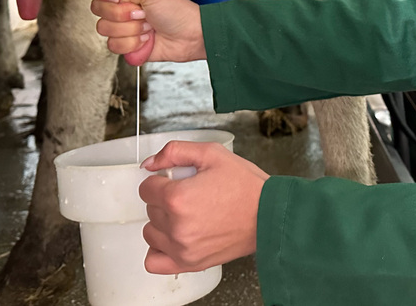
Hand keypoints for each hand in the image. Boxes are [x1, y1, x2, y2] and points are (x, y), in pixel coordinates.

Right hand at [91, 0, 205, 64]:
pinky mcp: (126, 45)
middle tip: (143, 13)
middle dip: (122, 14)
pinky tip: (147, 39)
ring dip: (131, 30)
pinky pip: (114, 46)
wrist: (190, 35)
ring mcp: (123, 27)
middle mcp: (121, 8)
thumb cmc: (176, 11)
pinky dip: (133, 44)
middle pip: (98, 10)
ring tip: (148, 27)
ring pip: (105, 30)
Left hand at [138, 141, 267, 272]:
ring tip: (187, 215)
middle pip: (149, 209)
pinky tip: (175, 237)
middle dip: (165, 199)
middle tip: (190, 194)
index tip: (177, 181)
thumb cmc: (246, 186)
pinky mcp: (190, 263)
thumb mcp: (212, 154)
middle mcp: (176, 226)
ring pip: (151, 232)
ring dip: (163, 222)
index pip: (146, 188)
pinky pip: (154, 261)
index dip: (161, 180)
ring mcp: (182, 248)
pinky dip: (160, 249)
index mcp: (178, 197)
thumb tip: (149, 164)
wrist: (269, 214)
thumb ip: (174, 152)